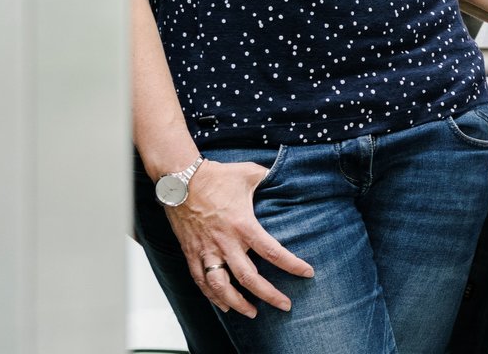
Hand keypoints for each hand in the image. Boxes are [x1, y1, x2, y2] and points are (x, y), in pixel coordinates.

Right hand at [165, 160, 313, 316]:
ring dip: (237, 303)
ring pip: (221, 287)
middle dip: (268, 295)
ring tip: (252, 313)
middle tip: (285, 306)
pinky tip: (223, 305)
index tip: (307, 273)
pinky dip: (212, 296)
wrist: (179, 180)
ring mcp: (206, 250)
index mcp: (243, 225)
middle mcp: (225, 242)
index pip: (272, 251)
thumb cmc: (216, 176)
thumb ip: (271, 178)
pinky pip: (201, 281)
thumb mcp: (250, 173)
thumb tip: (288, 177)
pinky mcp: (191, 253)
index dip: (291, 265)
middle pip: (248, 278)